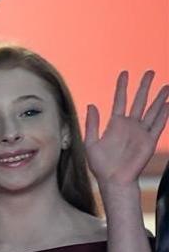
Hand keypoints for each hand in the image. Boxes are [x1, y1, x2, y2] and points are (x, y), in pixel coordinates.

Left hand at [84, 70, 168, 191]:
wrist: (113, 179)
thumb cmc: (100, 164)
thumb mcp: (90, 142)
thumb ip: (92, 124)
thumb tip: (92, 105)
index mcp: (115, 123)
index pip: (120, 100)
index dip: (122, 86)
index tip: (124, 73)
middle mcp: (130, 125)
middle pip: (139, 101)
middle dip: (144, 86)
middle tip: (150, 71)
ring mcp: (141, 132)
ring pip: (152, 110)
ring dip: (159, 98)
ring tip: (166, 85)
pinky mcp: (149, 141)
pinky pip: (159, 125)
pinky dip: (164, 114)